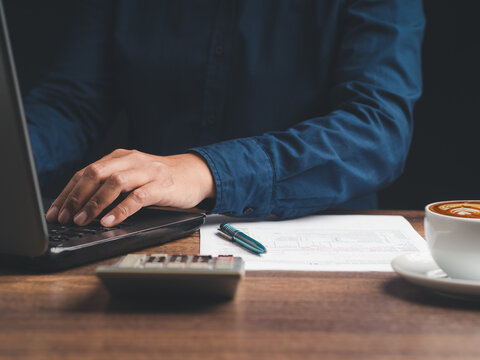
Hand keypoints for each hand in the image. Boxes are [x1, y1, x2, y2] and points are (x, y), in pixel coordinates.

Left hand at [45, 149, 215, 226]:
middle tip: (64, 217)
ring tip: (82, 220)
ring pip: (114, 183)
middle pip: (95, 174)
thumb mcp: (132, 176)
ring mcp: (147, 172)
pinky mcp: (161, 186)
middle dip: (76, 197)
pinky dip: (120, 210)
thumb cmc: (159, 179)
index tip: (55, 211)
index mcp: (120, 157)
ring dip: (94, 203)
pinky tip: (108, 221)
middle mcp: (131, 160)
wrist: (193, 174)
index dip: (68, 192)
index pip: (86, 172)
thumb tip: (79, 205)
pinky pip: (138, 198)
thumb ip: (110, 184)